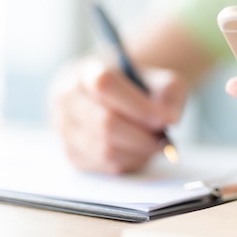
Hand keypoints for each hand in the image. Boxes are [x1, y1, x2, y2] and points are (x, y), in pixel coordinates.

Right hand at [49, 55, 186, 173]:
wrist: (121, 97)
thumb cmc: (142, 88)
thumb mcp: (162, 80)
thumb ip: (171, 94)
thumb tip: (169, 120)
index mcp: (88, 71)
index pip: (104, 84)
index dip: (136, 105)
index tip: (163, 119)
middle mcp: (68, 98)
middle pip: (104, 123)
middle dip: (141, 136)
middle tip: (164, 142)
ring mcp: (65, 128)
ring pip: (103, 149)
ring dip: (136, 152)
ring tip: (155, 146)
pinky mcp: (72, 153)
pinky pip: (103, 166)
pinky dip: (129, 163)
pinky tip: (140, 152)